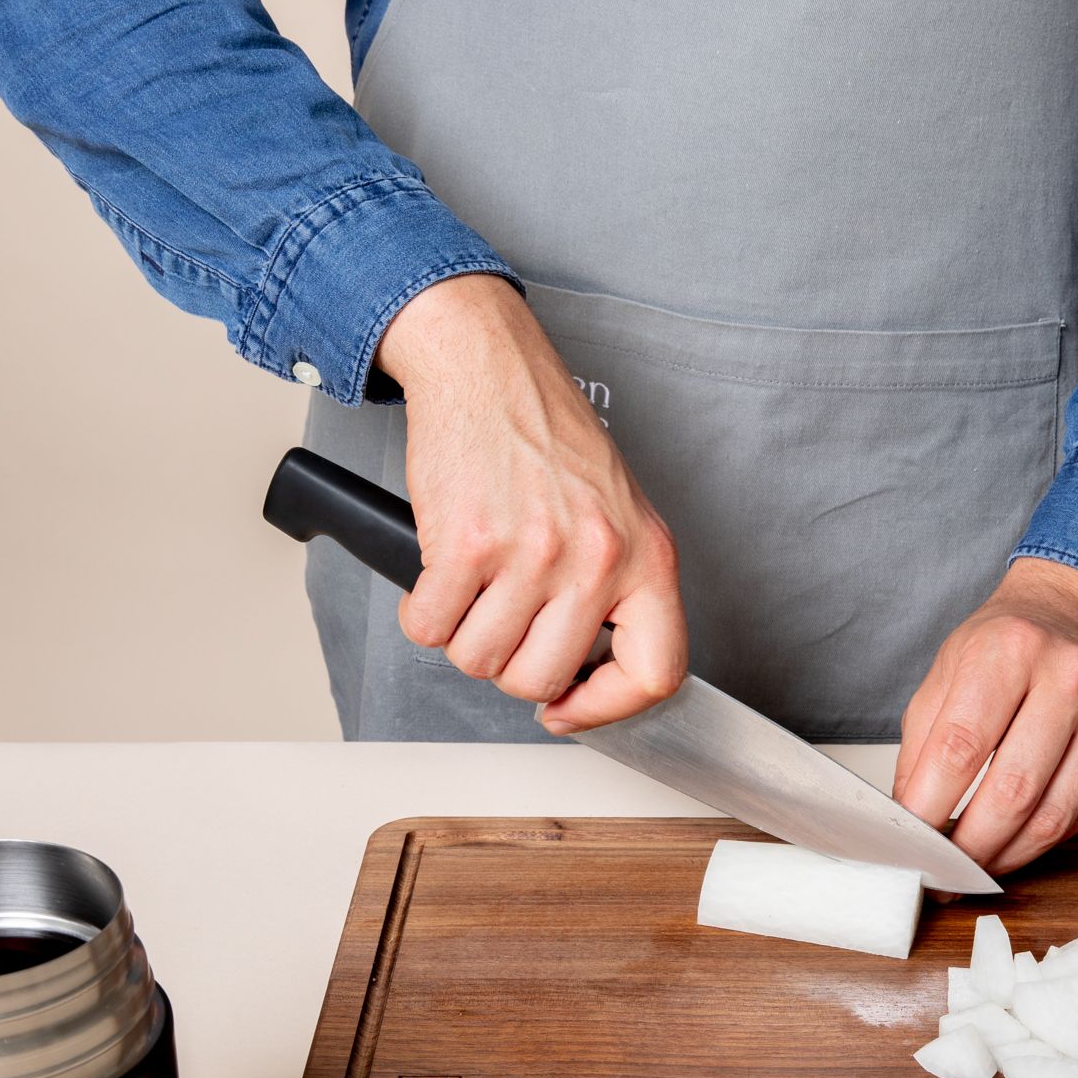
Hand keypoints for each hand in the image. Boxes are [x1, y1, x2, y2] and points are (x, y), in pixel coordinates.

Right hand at [376, 274, 686, 730]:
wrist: (488, 369)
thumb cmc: (547, 438)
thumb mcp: (617, 514)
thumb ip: (616, 592)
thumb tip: (589, 676)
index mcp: (647, 557)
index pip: (656, 673)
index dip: (607, 708)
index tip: (570, 708)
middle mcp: (597, 558)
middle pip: (543, 679)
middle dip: (510, 664)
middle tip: (503, 623)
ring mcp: (532, 554)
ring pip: (480, 661)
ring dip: (463, 636)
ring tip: (473, 587)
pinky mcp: (466, 545)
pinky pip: (429, 627)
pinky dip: (422, 611)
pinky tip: (439, 575)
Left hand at [893, 558, 1077, 875]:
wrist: (1075, 618)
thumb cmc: (1005, 647)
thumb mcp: (945, 673)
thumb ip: (922, 746)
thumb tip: (910, 818)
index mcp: (1010, 649)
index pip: (962, 747)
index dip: (930, 806)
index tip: (910, 842)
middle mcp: (1069, 676)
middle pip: (1013, 791)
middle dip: (970, 846)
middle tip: (943, 871)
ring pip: (1054, 815)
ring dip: (1007, 854)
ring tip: (976, 865)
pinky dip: (1044, 840)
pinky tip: (1017, 840)